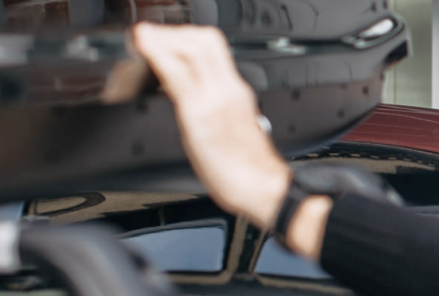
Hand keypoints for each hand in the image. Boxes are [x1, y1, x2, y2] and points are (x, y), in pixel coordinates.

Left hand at [131, 23, 288, 231]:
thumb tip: (196, 103)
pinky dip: (159, 57)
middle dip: (174, 33)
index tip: (166, 38)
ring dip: (163, 40)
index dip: (186, 36)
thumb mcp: (234, 127)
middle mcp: (228, 90)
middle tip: (152, 38)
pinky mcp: (199, 115)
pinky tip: (145, 51)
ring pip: (191, 50)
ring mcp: (214, 100)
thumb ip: (216, 109)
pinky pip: (178, 77)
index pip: (214, 48)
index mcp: (237, 92)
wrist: (261, 187)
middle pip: (204, 40)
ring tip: (143, 39)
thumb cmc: (247, 167)